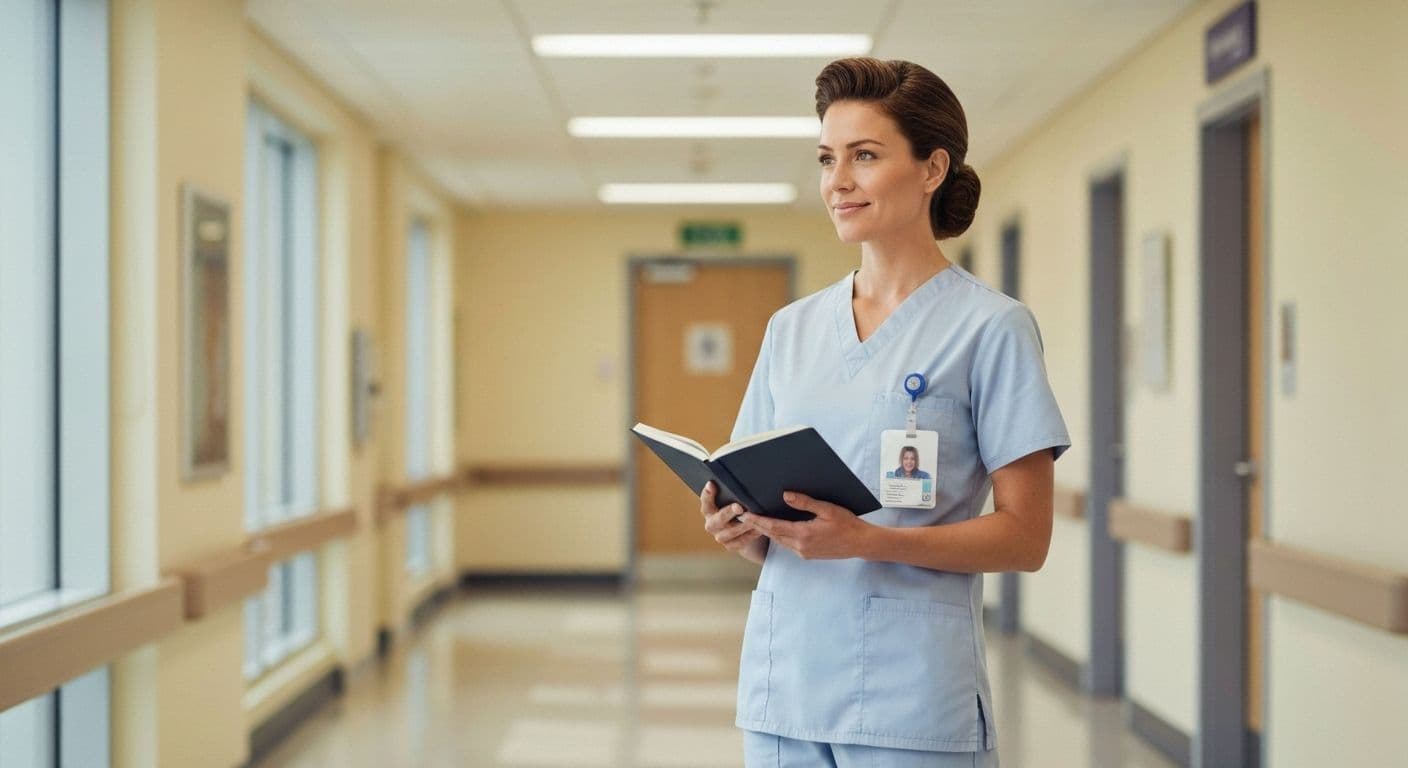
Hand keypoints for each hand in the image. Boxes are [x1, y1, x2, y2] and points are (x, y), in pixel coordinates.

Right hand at [699, 481, 766, 556]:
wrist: (748, 530)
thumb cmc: (741, 508)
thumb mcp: (736, 499)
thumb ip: (734, 492)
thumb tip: (742, 477)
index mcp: (709, 509)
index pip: (705, 501)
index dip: (708, 493)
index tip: (712, 484)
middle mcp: (712, 524)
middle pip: (718, 518)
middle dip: (728, 512)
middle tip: (739, 507)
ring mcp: (720, 536)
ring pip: (731, 532)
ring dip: (744, 525)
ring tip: (755, 519)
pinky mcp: (731, 546)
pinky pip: (741, 541)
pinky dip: (751, 535)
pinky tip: (759, 529)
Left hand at [738, 491, 870, 559]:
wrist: (861, 543)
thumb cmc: (847, 524)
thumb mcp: (827, 509)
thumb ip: (805, 502)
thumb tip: (785, 495)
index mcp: (804, 534)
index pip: (774, 527)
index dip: (758, 521)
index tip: (746, 515)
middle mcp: (801, 547)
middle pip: (773, 535)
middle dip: (758, 526)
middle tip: (743, 517)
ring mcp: (804, 553)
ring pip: (780, 541)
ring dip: (767, 532)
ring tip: (755, 522)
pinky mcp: (808, 555)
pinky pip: (788, 545)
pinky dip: (779, 536)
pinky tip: (776, 529)